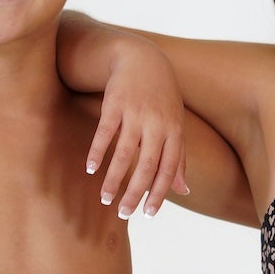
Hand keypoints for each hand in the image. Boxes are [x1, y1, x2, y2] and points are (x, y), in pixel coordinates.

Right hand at [84, 41, 189, 217]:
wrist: (142, 59)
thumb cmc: (161, 97)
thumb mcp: (176, 125)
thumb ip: (179, 158)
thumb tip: (185, 190)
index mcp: (174, 131)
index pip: (168, 169)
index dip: (159, 193)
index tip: (148, 214)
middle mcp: (157, 123)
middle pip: (147, 165)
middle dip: (135, 193)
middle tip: (124, 214)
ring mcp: (136, 113)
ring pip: (124, 153)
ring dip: (114, 179)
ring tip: (105, 199)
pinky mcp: (115, 103)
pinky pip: (105, 132)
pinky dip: (97, 151)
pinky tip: (90, 168)